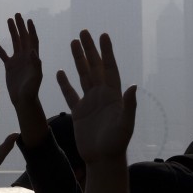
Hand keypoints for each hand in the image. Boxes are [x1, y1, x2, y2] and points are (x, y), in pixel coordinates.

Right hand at [0, 13, 41, 106]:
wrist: (23, 100)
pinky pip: (3, 54)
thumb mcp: (35, 78)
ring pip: (14, 42)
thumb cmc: (31, 90)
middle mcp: (26, 56)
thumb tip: (34, 51)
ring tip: (8, 20)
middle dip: (20, 26)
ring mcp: (17, 60)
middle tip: (16, 14)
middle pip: (23, 37)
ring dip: (12, 32)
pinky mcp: (10, 66)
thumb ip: (35, 65)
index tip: (28, 20)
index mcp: (33, 57)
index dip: (31, 30)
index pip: (32, 40)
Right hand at [56, 31, 136, 164]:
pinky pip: (70, 94)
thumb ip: (129, 105)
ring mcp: (90, 103)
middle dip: (90, 49)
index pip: (110, 68)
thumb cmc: (117, 144)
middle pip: (95, 67)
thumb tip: (133, 86)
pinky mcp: (79, 113)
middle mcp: (102, 95)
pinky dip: (65, 84)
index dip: (107, 52)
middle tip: (84, 32)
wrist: (103, 160)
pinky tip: (60, 72)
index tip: (103, 35)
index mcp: (113, 95)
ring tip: (73, 43)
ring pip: (83, 75)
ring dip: (78, 59)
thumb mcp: (125, 124)